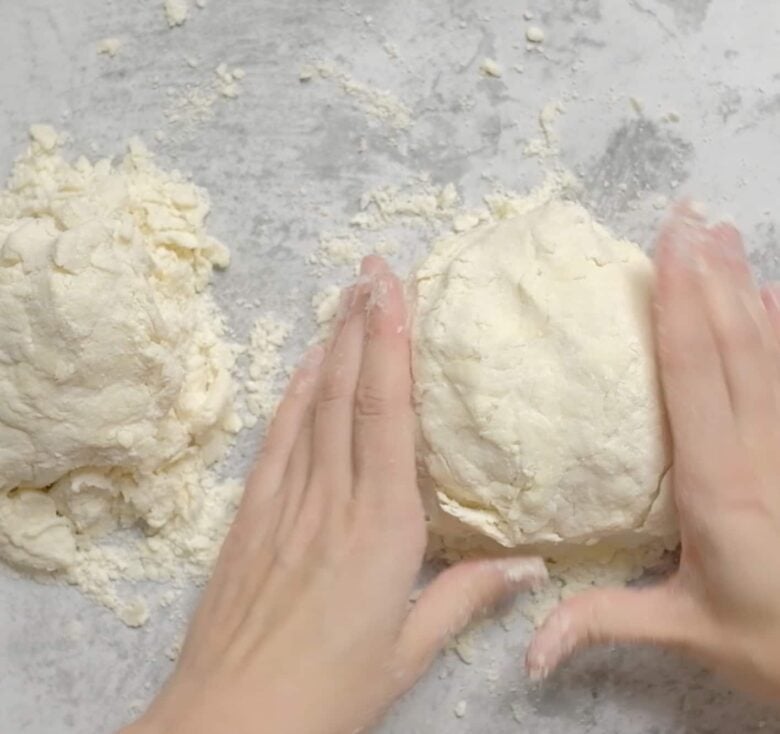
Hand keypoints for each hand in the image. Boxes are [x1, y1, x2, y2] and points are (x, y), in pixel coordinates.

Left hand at [126, 256, 546, 733]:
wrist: (229, 719)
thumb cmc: (328, 691)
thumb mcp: (409, 652)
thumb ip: (467, 598)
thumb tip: (531, 566)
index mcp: (382, 530)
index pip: (387, 417)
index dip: (392, 346)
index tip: (395, 292)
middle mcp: (333, 501)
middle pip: (348, 395)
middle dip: (362, 324)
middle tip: (373, 268)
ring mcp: (285, 502)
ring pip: (311, 406)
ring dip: (331, 345)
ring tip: (345, 296)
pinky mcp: (251, 515)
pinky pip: (276, 439)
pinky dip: (292, 395)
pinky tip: (306, 364)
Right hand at [527, 204, 779, 699]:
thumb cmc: (767, 642)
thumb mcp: (683, 631)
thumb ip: (603, 622)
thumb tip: (527, 646)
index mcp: (719, 486)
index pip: (696, 376)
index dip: (681, 306)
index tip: (668, 247)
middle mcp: (761, 452)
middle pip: (735, 345)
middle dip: (709, 275)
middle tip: (688, 215)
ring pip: (771, 351)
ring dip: (745, 287)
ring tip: (723, 234)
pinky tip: (773, 295)